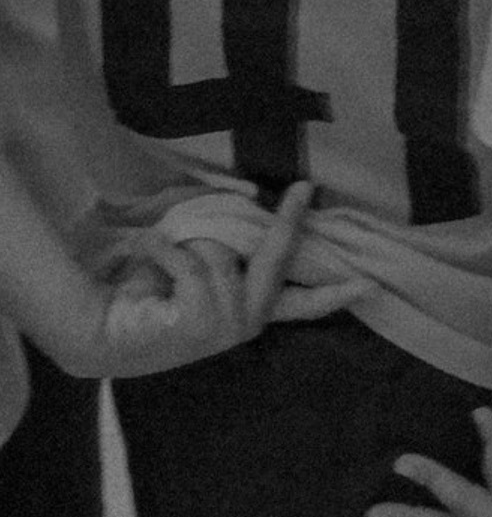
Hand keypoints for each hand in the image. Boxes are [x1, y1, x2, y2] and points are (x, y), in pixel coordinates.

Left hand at [85, 183, 360, 378]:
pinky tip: (146, 254)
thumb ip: (229, 241)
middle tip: (303, 188)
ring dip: (188, 245)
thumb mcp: (198, 261)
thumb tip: (255, 198)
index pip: (300, 304)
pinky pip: (194, 262)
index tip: (368, 283)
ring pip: (222, 254)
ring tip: (162, 255)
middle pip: (276, 258)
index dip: (335, 292)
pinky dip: (165, 249)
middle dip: (286, 223)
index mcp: (245, 313)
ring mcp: (225, 328)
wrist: (97, 328)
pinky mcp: (203, 323)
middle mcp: (242, 325)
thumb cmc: (147, 291)